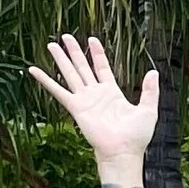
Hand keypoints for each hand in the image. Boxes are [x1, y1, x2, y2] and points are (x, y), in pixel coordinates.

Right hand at [32, 35, 155, 180]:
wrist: (124, 151)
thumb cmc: (136, 136)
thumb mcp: (148, 109)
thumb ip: (150, 90)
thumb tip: (154, 72)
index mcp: (112, 92)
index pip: (102, 67)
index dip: (97, 53)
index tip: (92, 39)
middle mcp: (96, 94)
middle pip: (82, 67)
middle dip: (74, 52)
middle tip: (65, 36)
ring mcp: (85, 100)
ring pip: (70, 74)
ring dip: (61, 59)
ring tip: (52, 44)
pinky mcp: (76, 107)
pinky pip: (58, 91)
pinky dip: (46, 81)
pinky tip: (34, 70)